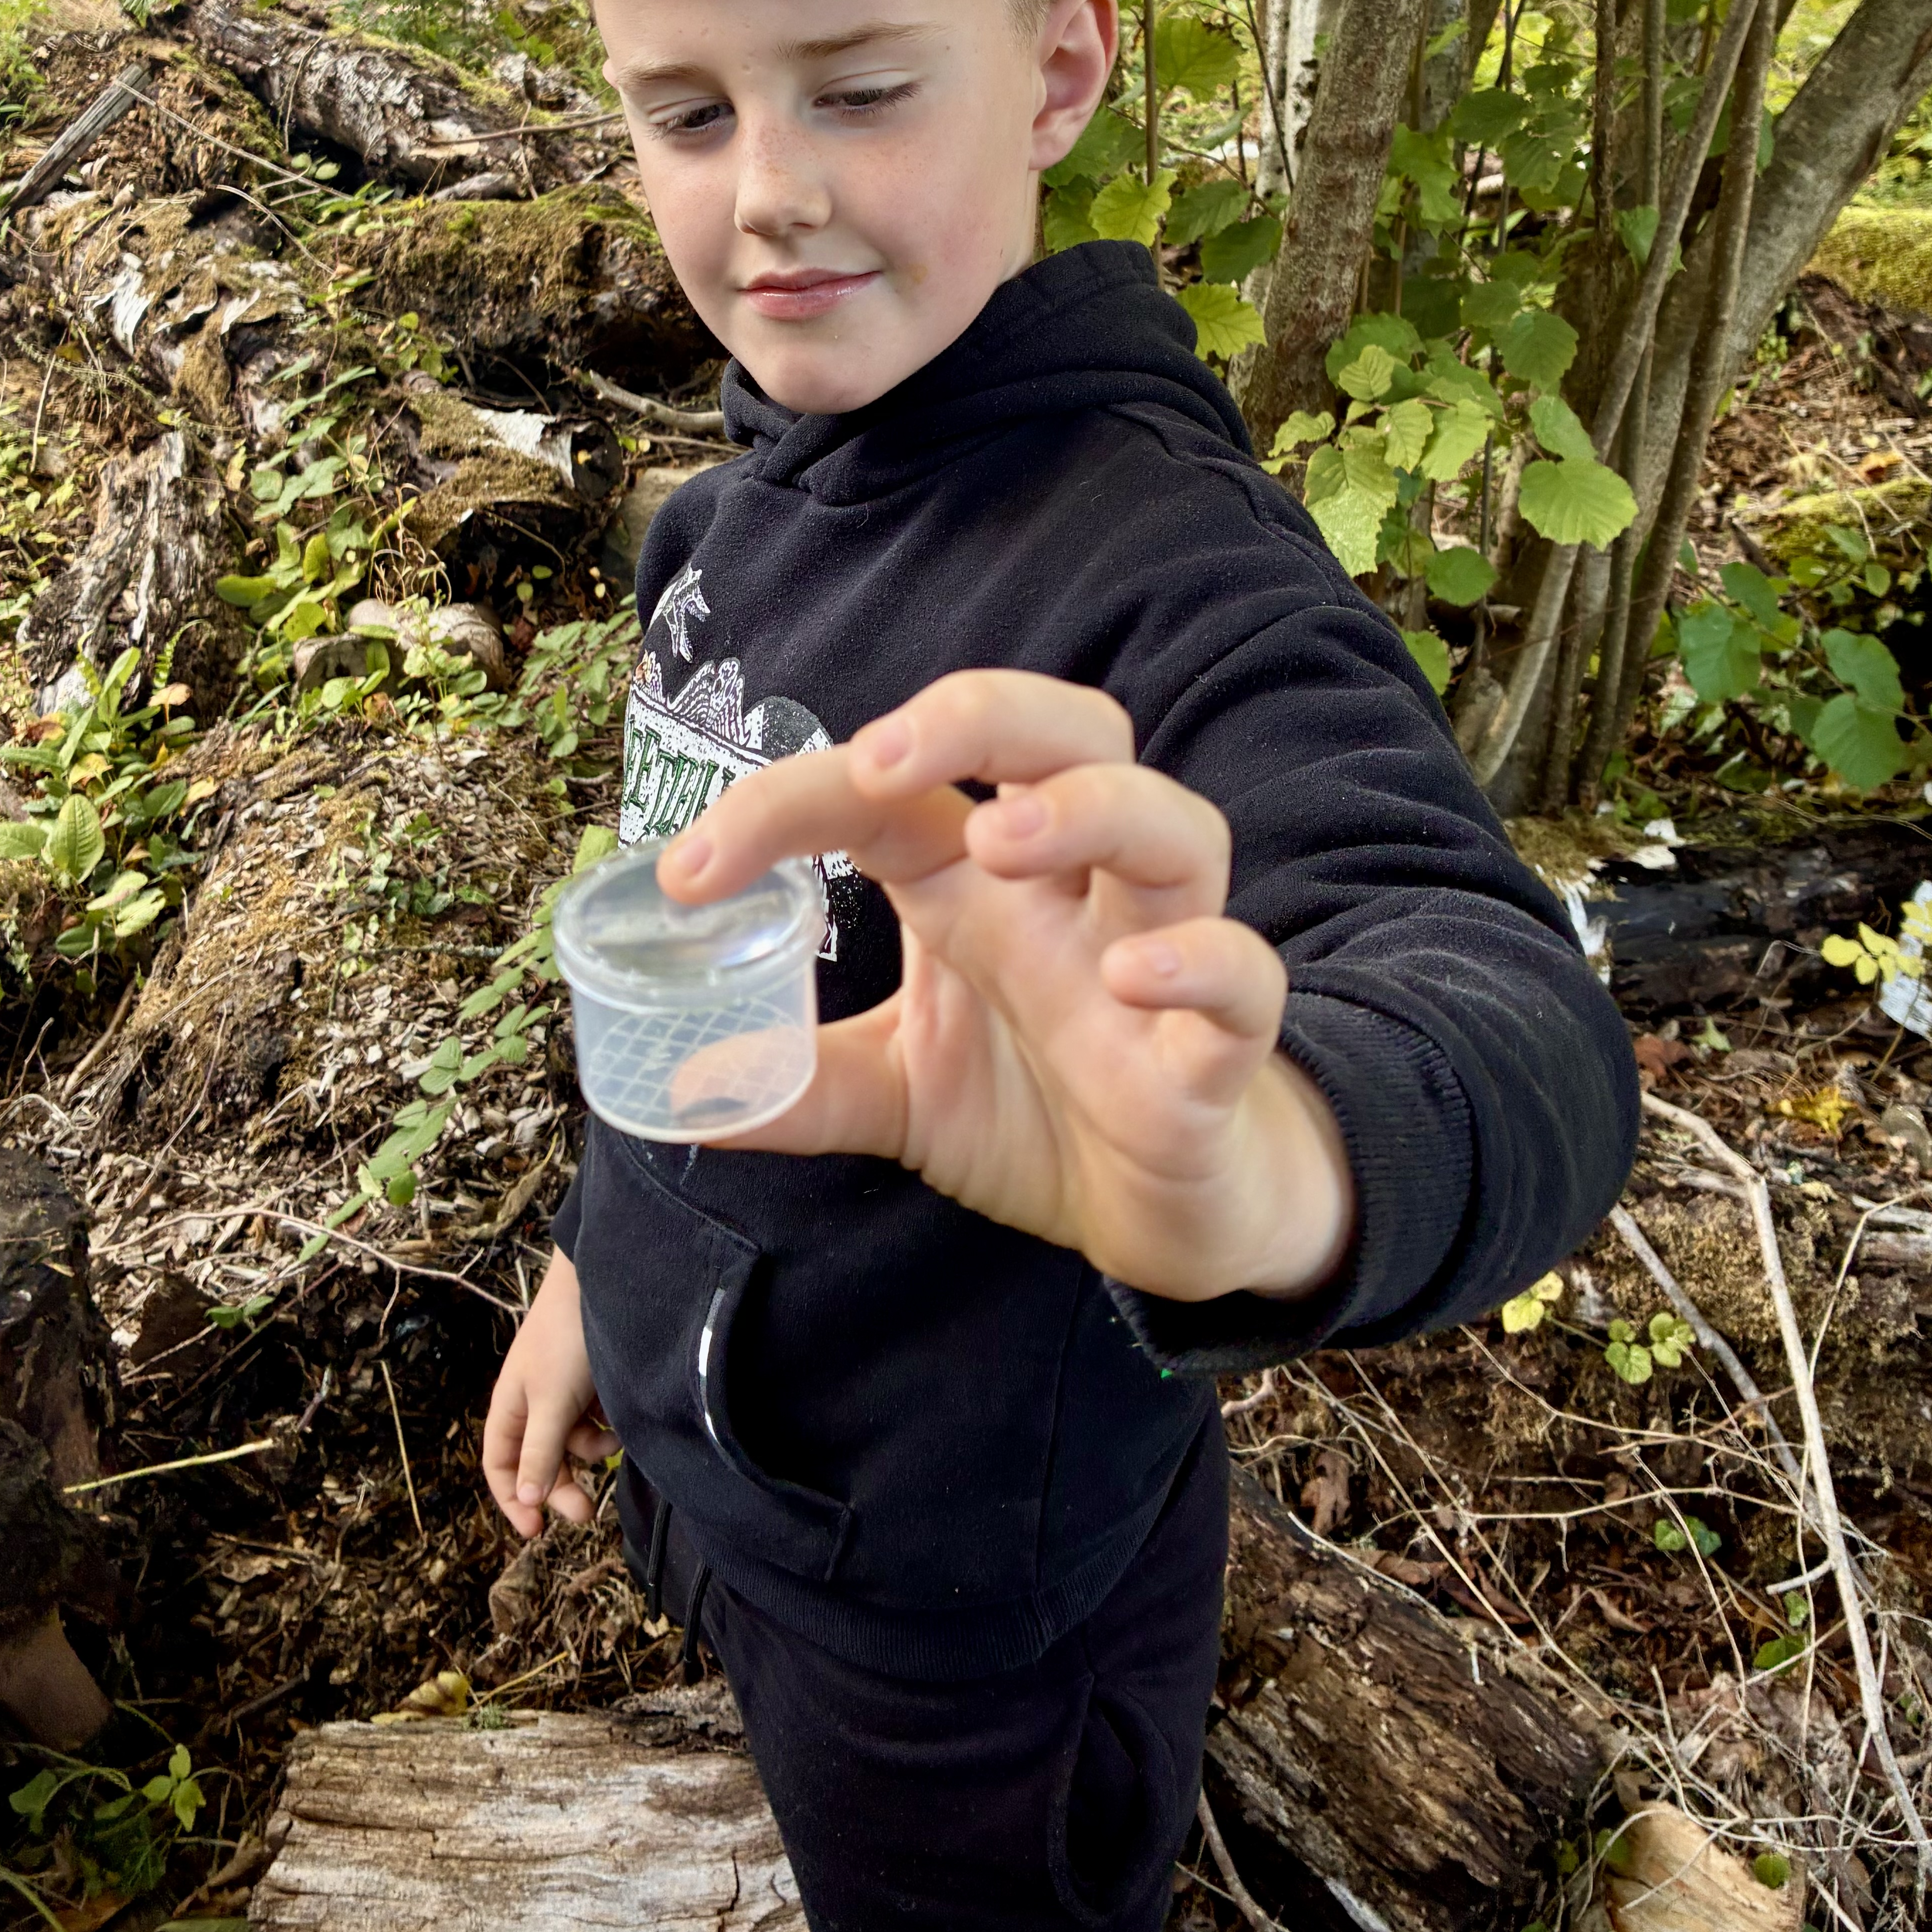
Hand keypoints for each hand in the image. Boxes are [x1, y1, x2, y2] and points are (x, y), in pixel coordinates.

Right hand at [482, 1247, 617, 1539]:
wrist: (603, 1284)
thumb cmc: (567, 1341)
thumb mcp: (552, 1403)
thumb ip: (540, 1453)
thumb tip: (526, 1500)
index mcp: (510, 1408)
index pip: (499, 1466)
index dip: (513, 1500)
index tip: (537, 1531)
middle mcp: (533, 1403)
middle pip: (540, 1462)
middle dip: (561, 1487)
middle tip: (587, 1513)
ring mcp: (564, 1393)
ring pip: (573, 1444)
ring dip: (592, 1450)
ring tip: (614, 1434)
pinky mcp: (591, 1384)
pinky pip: (595, 1421)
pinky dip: (606, 1425)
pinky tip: (619, 1414)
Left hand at [660, 671, 1354, 1304]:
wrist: (1163, 1216)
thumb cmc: (1036, 1115)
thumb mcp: (897, 1094)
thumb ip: (801, 1083)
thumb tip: (685, 1090)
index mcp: (982, 885)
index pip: (895, 789)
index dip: (785, 803)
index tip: (684, 872)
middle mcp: (1074, 896)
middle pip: (1072, 733)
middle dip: (983, 715)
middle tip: (883, 760)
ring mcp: (1156, 958)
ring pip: (1175, 826)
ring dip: (1092, 810)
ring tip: (1003, 837)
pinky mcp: (1220, 1051)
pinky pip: (1247, 977)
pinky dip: (1201, 961)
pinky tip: (1135, 976)